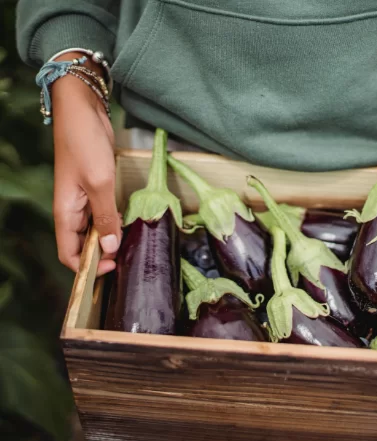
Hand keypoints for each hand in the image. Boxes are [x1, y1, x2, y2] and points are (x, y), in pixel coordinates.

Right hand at [52, 53, 120, 275]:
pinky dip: (115, 223)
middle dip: (101, 257)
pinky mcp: (97, 188)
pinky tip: (131, 226)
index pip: (69, 254)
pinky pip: (104, 214)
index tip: (111, 269)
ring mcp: (85, 199)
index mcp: (65, 213)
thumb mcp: (99, 182)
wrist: (83, 109)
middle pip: (83, 246)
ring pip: (95, 231)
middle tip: (127, 261)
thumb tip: (108, 248)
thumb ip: (105, 217)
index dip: (88, 267)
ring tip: (132, 248)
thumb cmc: (85, 143)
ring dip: (110, 240)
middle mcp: (72, 210)